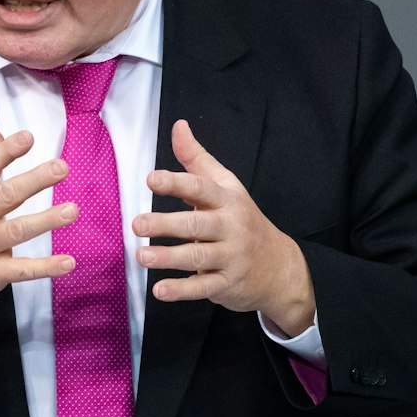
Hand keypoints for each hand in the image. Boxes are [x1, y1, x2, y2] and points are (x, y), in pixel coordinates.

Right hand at [0, 130, 77, 330]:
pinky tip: (68, 262)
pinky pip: (21, 270)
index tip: (28, 138)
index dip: (6, 152)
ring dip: (46, 220)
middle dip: (34, 180)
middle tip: (61, 167)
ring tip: (72, 210)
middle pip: (5, 195)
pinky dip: (46, 268)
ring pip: (16, 230)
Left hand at [134, 119, 315, 335]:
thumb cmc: (241, 220)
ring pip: (198, 257)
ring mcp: (231, 257)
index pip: (201, 188)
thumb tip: (178, 126)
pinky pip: (203, 287)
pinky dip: (181, 290)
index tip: (151, 179)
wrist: (278, 266)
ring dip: (168, 257)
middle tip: (137, 224)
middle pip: (197, 224)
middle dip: (166, 224)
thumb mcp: (225, 186)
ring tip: (142, 255)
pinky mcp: (228, 283)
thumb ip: (197, 159)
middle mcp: (231, 227)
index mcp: (227, 200)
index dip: (176, 183)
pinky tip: (159, 290)